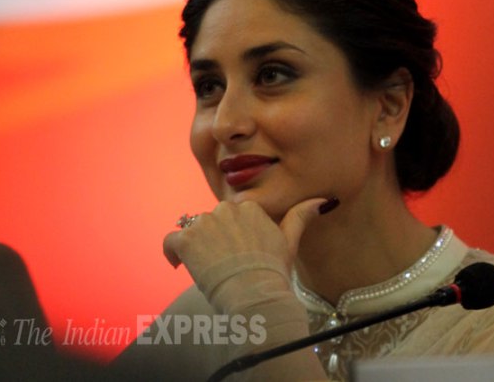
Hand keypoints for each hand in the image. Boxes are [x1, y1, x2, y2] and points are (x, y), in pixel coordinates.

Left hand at [163, 197, 330, 276]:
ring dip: (197, 247)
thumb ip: (300, 216)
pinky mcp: (186, 240)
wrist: (254, 293)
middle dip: (215, 239)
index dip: (232, 235)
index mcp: (250, 208)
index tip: (237, 252)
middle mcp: (226, 209)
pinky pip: (170, 241)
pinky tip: (179, 266)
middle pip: (213, 222)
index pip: (233, 216)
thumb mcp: (289, 242)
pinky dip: (172, 253)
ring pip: (193, 230)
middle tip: (224, 264)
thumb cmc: (273, 271)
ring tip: (208, 269)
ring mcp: (204, 224)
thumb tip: (323, 200)